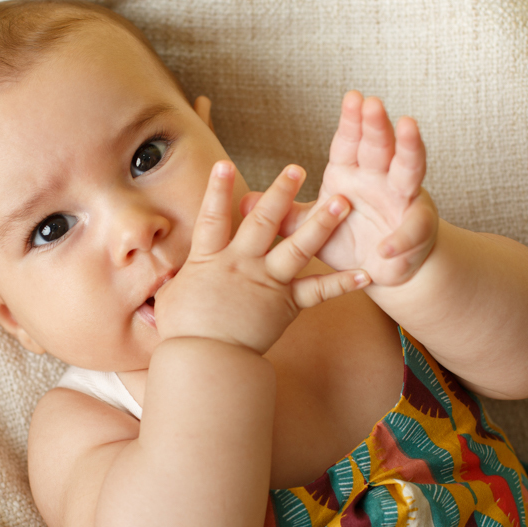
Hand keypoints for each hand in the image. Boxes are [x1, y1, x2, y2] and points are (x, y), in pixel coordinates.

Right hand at [155, 161, 368, 354]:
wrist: (206, 362)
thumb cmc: (184, 333)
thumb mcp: (171, 299)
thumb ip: (176, 281)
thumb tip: (163, 277)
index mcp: (211, 259)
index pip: (213, 216)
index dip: (217, 189)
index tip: (223, 164)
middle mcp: (242, 264)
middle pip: (263, 221)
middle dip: (280, 193)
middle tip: (296, 169)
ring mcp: (267, 283)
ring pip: (297, 247)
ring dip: (320, 223)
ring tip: (341, 202)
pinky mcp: (286, 305)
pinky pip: (318, 292)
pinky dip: (342, 283)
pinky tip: (364, 273)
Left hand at [240, 91, 438, 286]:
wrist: (380, 270)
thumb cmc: (347, 239)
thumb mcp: (311, 227)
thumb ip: (284, 214)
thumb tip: (244, 202)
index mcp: (351, 173)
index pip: (350, 142)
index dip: (352, 121)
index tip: (351, 96)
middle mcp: (380, 179)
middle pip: (380, 146)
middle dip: (377, 124)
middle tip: (372, 102)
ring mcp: (402, 200)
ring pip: (409, 169)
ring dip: (409, 147)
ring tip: (408, 125)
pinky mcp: (416, 229)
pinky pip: (411, 230)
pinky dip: (401, 238)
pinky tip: (388, 245)